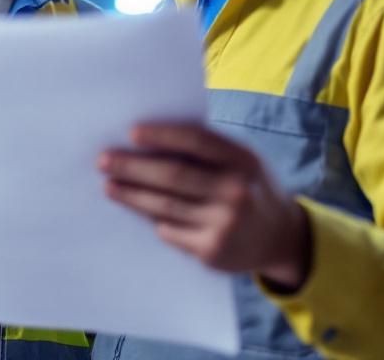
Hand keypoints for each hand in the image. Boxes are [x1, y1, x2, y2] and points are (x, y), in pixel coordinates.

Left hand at [99, 123, 311, 290]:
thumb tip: (149, 141)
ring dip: (131, 194)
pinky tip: (136, 208)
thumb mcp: (241, 162)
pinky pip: (169, 229)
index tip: (131, 132)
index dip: (162, 135)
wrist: (279, 239)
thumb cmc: (247, 188)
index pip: (197, 141)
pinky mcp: (211, 251)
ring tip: (109, 186)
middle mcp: (236, 192)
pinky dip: (151, 217)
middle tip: (104, 161)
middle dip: (134, 167)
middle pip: (173, 175)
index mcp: (243, 161)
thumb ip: (207, 151)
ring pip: (165, 205)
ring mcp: (224, 224)